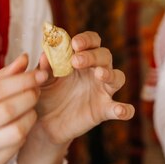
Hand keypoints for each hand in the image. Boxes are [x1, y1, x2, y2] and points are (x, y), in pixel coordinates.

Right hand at [0, 54, 46, 163]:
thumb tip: (25, 59)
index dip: (22, 81)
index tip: (40, 74)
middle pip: (7, 110)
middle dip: (29, 97)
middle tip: (37, 90)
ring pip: (16, 131)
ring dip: (30, 116)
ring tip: (31, 109)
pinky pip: (15, 147)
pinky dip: (24, 133)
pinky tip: (22, 125)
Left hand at [34, 30, 133, 145]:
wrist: (43, 123)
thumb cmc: (44, 94)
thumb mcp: (39, 80)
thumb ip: (42, 68)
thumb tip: (44, 55)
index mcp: (80, 59)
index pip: (91, 42)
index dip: (86, 40)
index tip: (74, 44)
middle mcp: (95, 72)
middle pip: (105, 56)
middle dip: (92, 56)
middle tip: (76, 61)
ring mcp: (102, 91)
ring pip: (117, 77)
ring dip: (110, 74)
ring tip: (99, 75)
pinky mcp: (103, 110)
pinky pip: (119, 109)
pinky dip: (125, 110)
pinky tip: (121, 111)